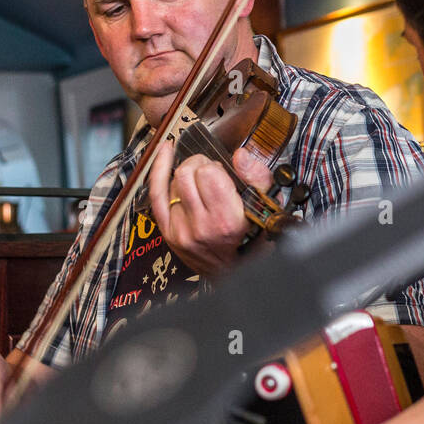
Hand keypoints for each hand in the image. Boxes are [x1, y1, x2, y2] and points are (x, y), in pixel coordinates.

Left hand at [148, 137, 273, 276]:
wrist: (235, 272)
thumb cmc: (254, 239)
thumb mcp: (267, 207)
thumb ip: (258, 177)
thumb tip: (240, 155)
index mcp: (228, 220)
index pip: (209, 173)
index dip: (217, 167)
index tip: (223, 173)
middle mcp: (202, 227)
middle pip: (186, 173)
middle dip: (199, 165)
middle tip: (210, 173)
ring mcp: (181, 231)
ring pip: (173, 180)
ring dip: (187, 174)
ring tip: (200, 183)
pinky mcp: (168, 232)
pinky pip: (156, 193)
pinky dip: (159, 169)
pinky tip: (165, 152)